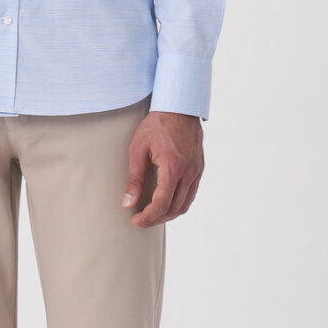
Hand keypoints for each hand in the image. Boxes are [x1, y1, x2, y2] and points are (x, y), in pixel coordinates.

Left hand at [121, 110, 203, 226]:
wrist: (179, 106)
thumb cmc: (156, 124)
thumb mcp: (138, 149)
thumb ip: (134, 178)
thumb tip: (128, 202)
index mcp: (173, 168)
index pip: (161, 204)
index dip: (148, 217)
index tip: (135, 221)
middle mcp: (189, 172)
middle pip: (175, 208)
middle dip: (157, 219)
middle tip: (141, 220)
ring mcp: (196, 170)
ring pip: (185, 204)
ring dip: (169, 213)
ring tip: (152, 214)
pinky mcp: (199, 167)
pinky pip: (191, 193)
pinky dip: (179, 203)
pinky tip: (166, 201)